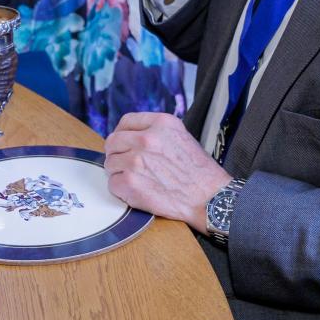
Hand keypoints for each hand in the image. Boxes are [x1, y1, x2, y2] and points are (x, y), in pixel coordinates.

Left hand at [104, 112, 232, 229]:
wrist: (208, 198)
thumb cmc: (199, 172)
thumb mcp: (182, 136)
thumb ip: (157, 132)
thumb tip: (133, 136)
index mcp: (161, 123)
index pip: (126, 121)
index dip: (122, 133)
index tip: (123, 142)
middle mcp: (146, 138)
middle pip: (113, 141)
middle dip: (116, 153)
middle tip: (125, 164)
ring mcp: (136, 160)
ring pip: (110, 163)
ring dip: (119, 172)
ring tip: (136, 180)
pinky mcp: (130, 183)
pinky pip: (113, 184)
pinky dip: (121, 190)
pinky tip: (137, 192)